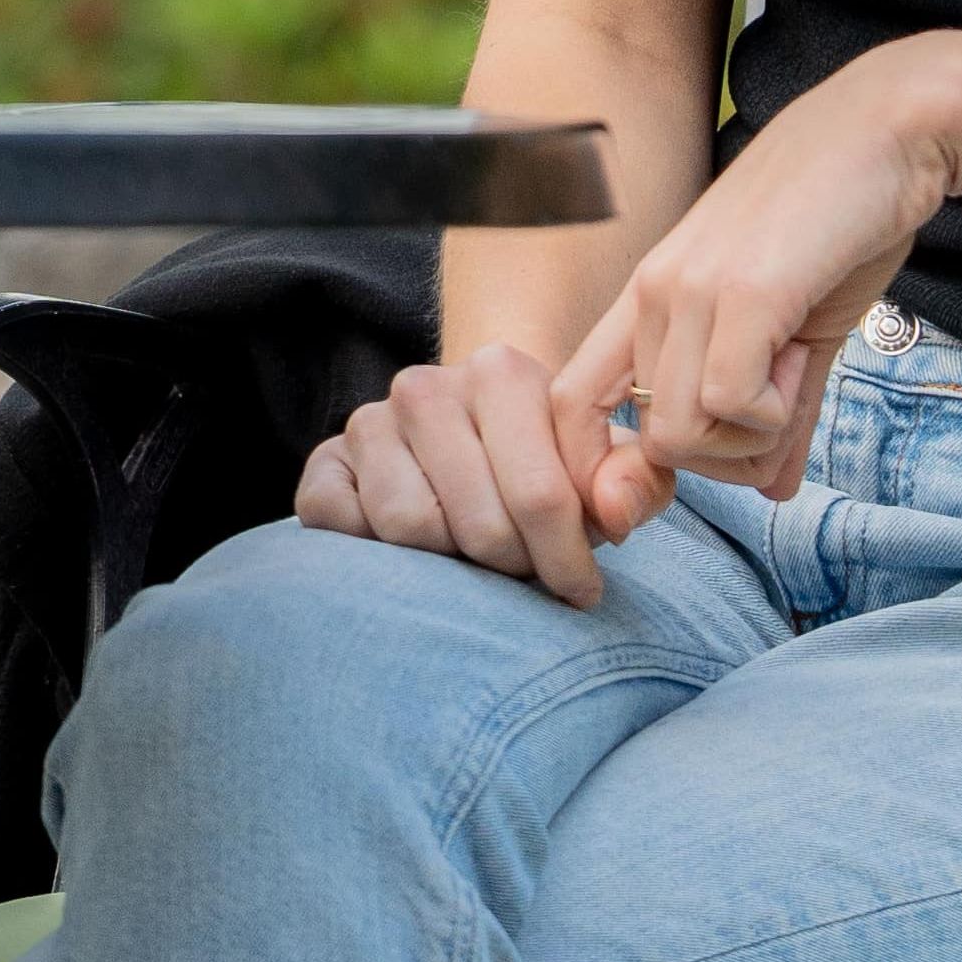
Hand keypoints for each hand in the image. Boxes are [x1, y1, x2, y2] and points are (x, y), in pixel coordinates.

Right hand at [297, 342, 675, 599]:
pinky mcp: (324, 461)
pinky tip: (415, 549)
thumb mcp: (611, 468)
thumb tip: (610, 516)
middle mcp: (425, 386)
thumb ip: (636, 483)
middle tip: (526, 572)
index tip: (582, 589)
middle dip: (512, 567)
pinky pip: (341, 523)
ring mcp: (368, 421)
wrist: (471, 440)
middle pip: (477, 524)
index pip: (540, 495)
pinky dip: (378, 553)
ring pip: (410, 528)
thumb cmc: (548, 464)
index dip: (566, 561)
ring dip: (449, 563)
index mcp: (500, 371)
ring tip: (475, 556)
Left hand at [546, 26, 961, 502]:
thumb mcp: (796, 331)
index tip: (678, 490)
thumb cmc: (842, 222)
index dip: (604, 472)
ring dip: (752, 433)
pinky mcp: (741, 291)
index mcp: (651, 299)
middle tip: (783, 399)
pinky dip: (774, 412)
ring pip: (680, 434)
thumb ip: (776, 412)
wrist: (890, 131)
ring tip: (795, 368)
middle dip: (726, 456)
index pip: (569, 406)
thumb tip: (772, 489)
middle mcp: (653, 294)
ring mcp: (690, 291)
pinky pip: (727, 403)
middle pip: (651, 443)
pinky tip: (802, 360)